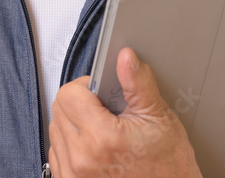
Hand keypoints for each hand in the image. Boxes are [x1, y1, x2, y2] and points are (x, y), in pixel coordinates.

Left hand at [48, 47, 202, 177]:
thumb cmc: (168, 167)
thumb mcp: (159, 118)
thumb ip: (138, 84)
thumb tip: (126, 58)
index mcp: (102, 138)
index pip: (68, 93)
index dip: (87, 86)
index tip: (102, 92)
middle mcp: (82, 158)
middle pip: (59, 109)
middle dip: (81, 104)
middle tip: (107, 112)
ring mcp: (73, 174)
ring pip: (56, 130)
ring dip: (75, 124)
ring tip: (103, 132)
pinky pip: (57, 152)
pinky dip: (72, 145)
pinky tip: (95, 148)